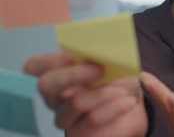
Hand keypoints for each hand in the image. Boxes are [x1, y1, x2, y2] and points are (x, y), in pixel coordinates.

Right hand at [24, 51, 147, 136]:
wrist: (132, 105)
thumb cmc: (117, 80)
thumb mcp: (111, 64)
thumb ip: (101, 57)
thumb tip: (103, 51)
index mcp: (57, 76)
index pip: (34, 66)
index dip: (51, 59)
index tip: (76, 55)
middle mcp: (55, 98)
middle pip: (47, 84)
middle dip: (74, 73)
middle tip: (101, 69)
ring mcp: (65, 118)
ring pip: (76, 102)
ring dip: (106, 91)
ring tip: (127, 86)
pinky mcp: (79, 134)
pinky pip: (93, 120)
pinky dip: (115, 107)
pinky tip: (128, 101)